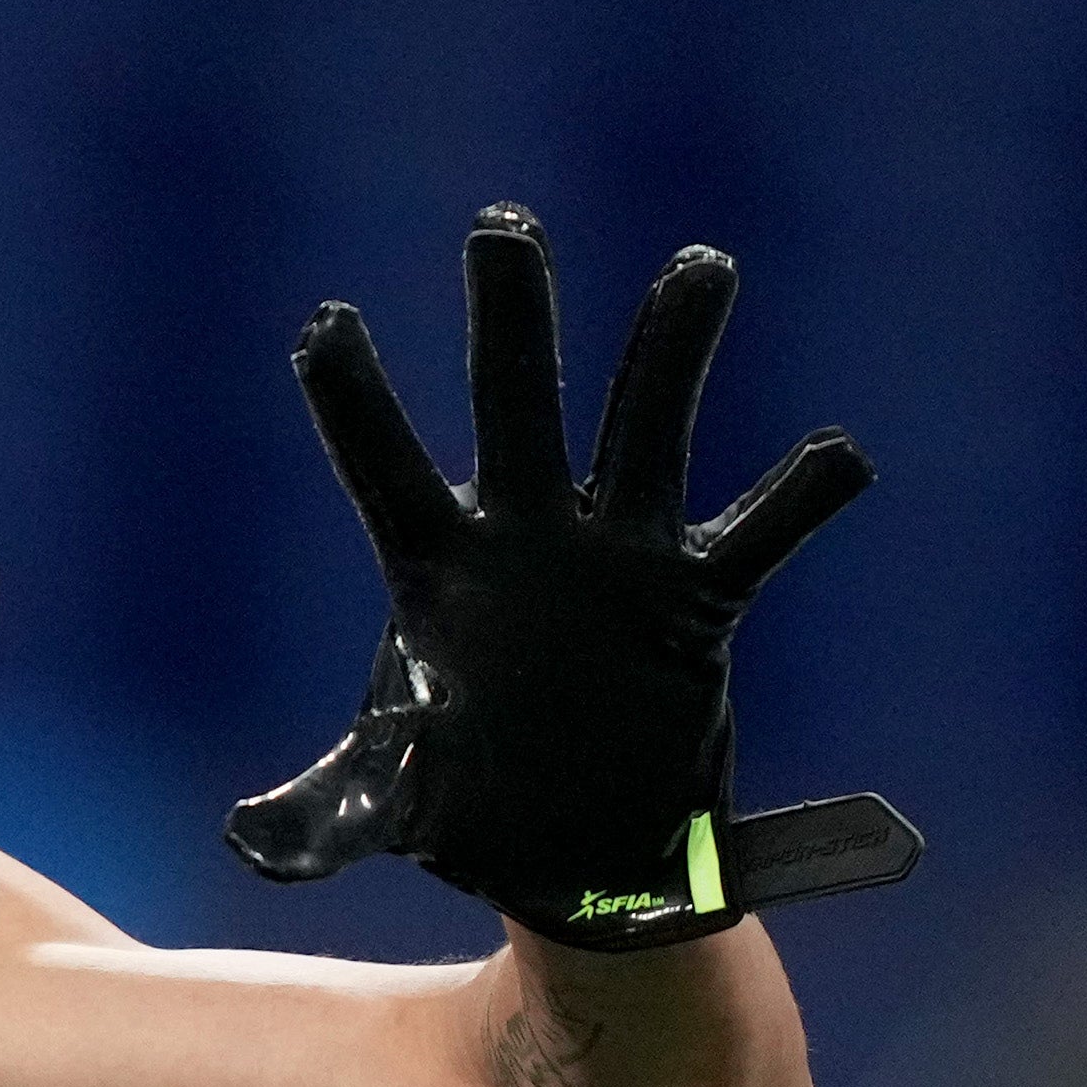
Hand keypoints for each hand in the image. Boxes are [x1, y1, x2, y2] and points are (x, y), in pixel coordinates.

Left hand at [230, 204, 917, 947]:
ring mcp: (618, 558)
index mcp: (434, 570)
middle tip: (502, 227)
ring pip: (646, 431)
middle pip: (515, 408)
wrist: (580, 859)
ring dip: (670, 352)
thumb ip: (322, 818)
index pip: (384, 469)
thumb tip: (247, 844)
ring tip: (699, 266)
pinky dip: (803, 496)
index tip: (324, 322)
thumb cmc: (471, 810)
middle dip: (511, 321)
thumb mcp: (388, 810)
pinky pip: (760, 534)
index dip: (355, 400)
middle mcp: (527, 537)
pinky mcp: (699, 601)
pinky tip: (840, 457)